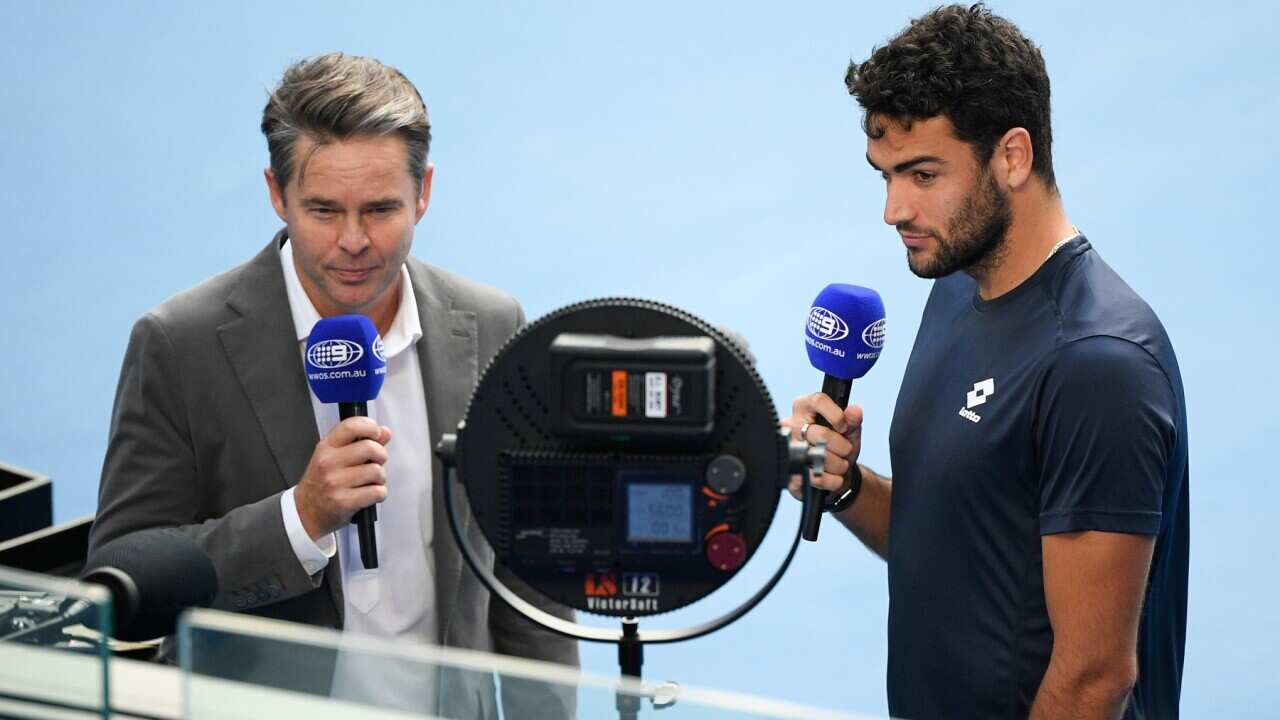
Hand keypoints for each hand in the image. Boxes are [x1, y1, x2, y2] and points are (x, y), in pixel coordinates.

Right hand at [294, 417, 392, 539]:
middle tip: (376, 463)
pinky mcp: (344, 502)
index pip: (351, 426)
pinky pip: (377, 492)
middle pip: (370, 448)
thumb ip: (360, 441)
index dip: (370, 427)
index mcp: (326, 447)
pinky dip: (379, 493)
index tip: (376, 433)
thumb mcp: (333, 456)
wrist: (306, 511)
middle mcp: (328, 462)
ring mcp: (335, 482)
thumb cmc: (322, 482)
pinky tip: (369, 494)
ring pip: (376, 471)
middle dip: (381, 456)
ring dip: (380, 478)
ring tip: (371, 481)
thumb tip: (385, 432)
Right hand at [784, 392, 862, 500]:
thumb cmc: (839, 447)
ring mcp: (787, 447)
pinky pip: (813, 476)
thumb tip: (854, 411)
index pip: (818, 400)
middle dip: (842, 448)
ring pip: (818, 456)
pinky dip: (830, 480)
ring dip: (838, 465)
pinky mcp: (788, 471)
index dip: (836, 415)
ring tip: (840, 465)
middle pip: (822, 434)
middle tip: (846, 451)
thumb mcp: (850, 432)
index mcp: (805, 407)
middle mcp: (791, 424)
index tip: (844, 427)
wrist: (834, 475)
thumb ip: (853, 420)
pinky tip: (835, 479)